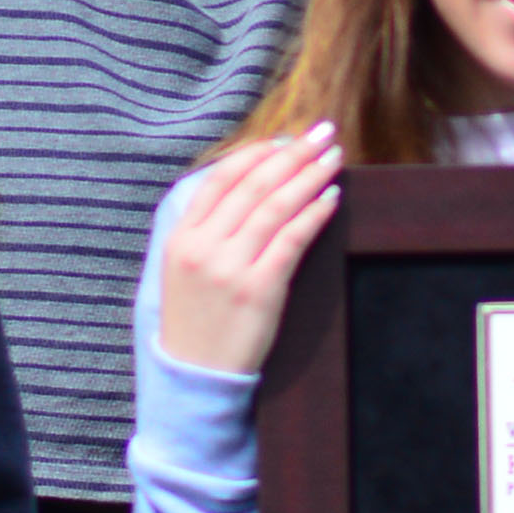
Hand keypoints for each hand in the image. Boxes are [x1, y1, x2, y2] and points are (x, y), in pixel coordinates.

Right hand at [157, 128, 342, 378]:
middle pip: (254, 186)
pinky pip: (292, 239)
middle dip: (292, 154)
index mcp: (180, 238)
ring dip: (309, 176)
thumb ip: (207, 229)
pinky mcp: (258, 290)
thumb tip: (254, 183)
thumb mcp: (183, 269)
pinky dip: (314, 214)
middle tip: (322, 134)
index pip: (221, 179)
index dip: (257, 153)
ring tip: (333, 159)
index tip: (285, 139)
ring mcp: (229, 269)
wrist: (195, 377)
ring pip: (275, 207)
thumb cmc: (196, 321)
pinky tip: (331, 198)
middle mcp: (202, 248)